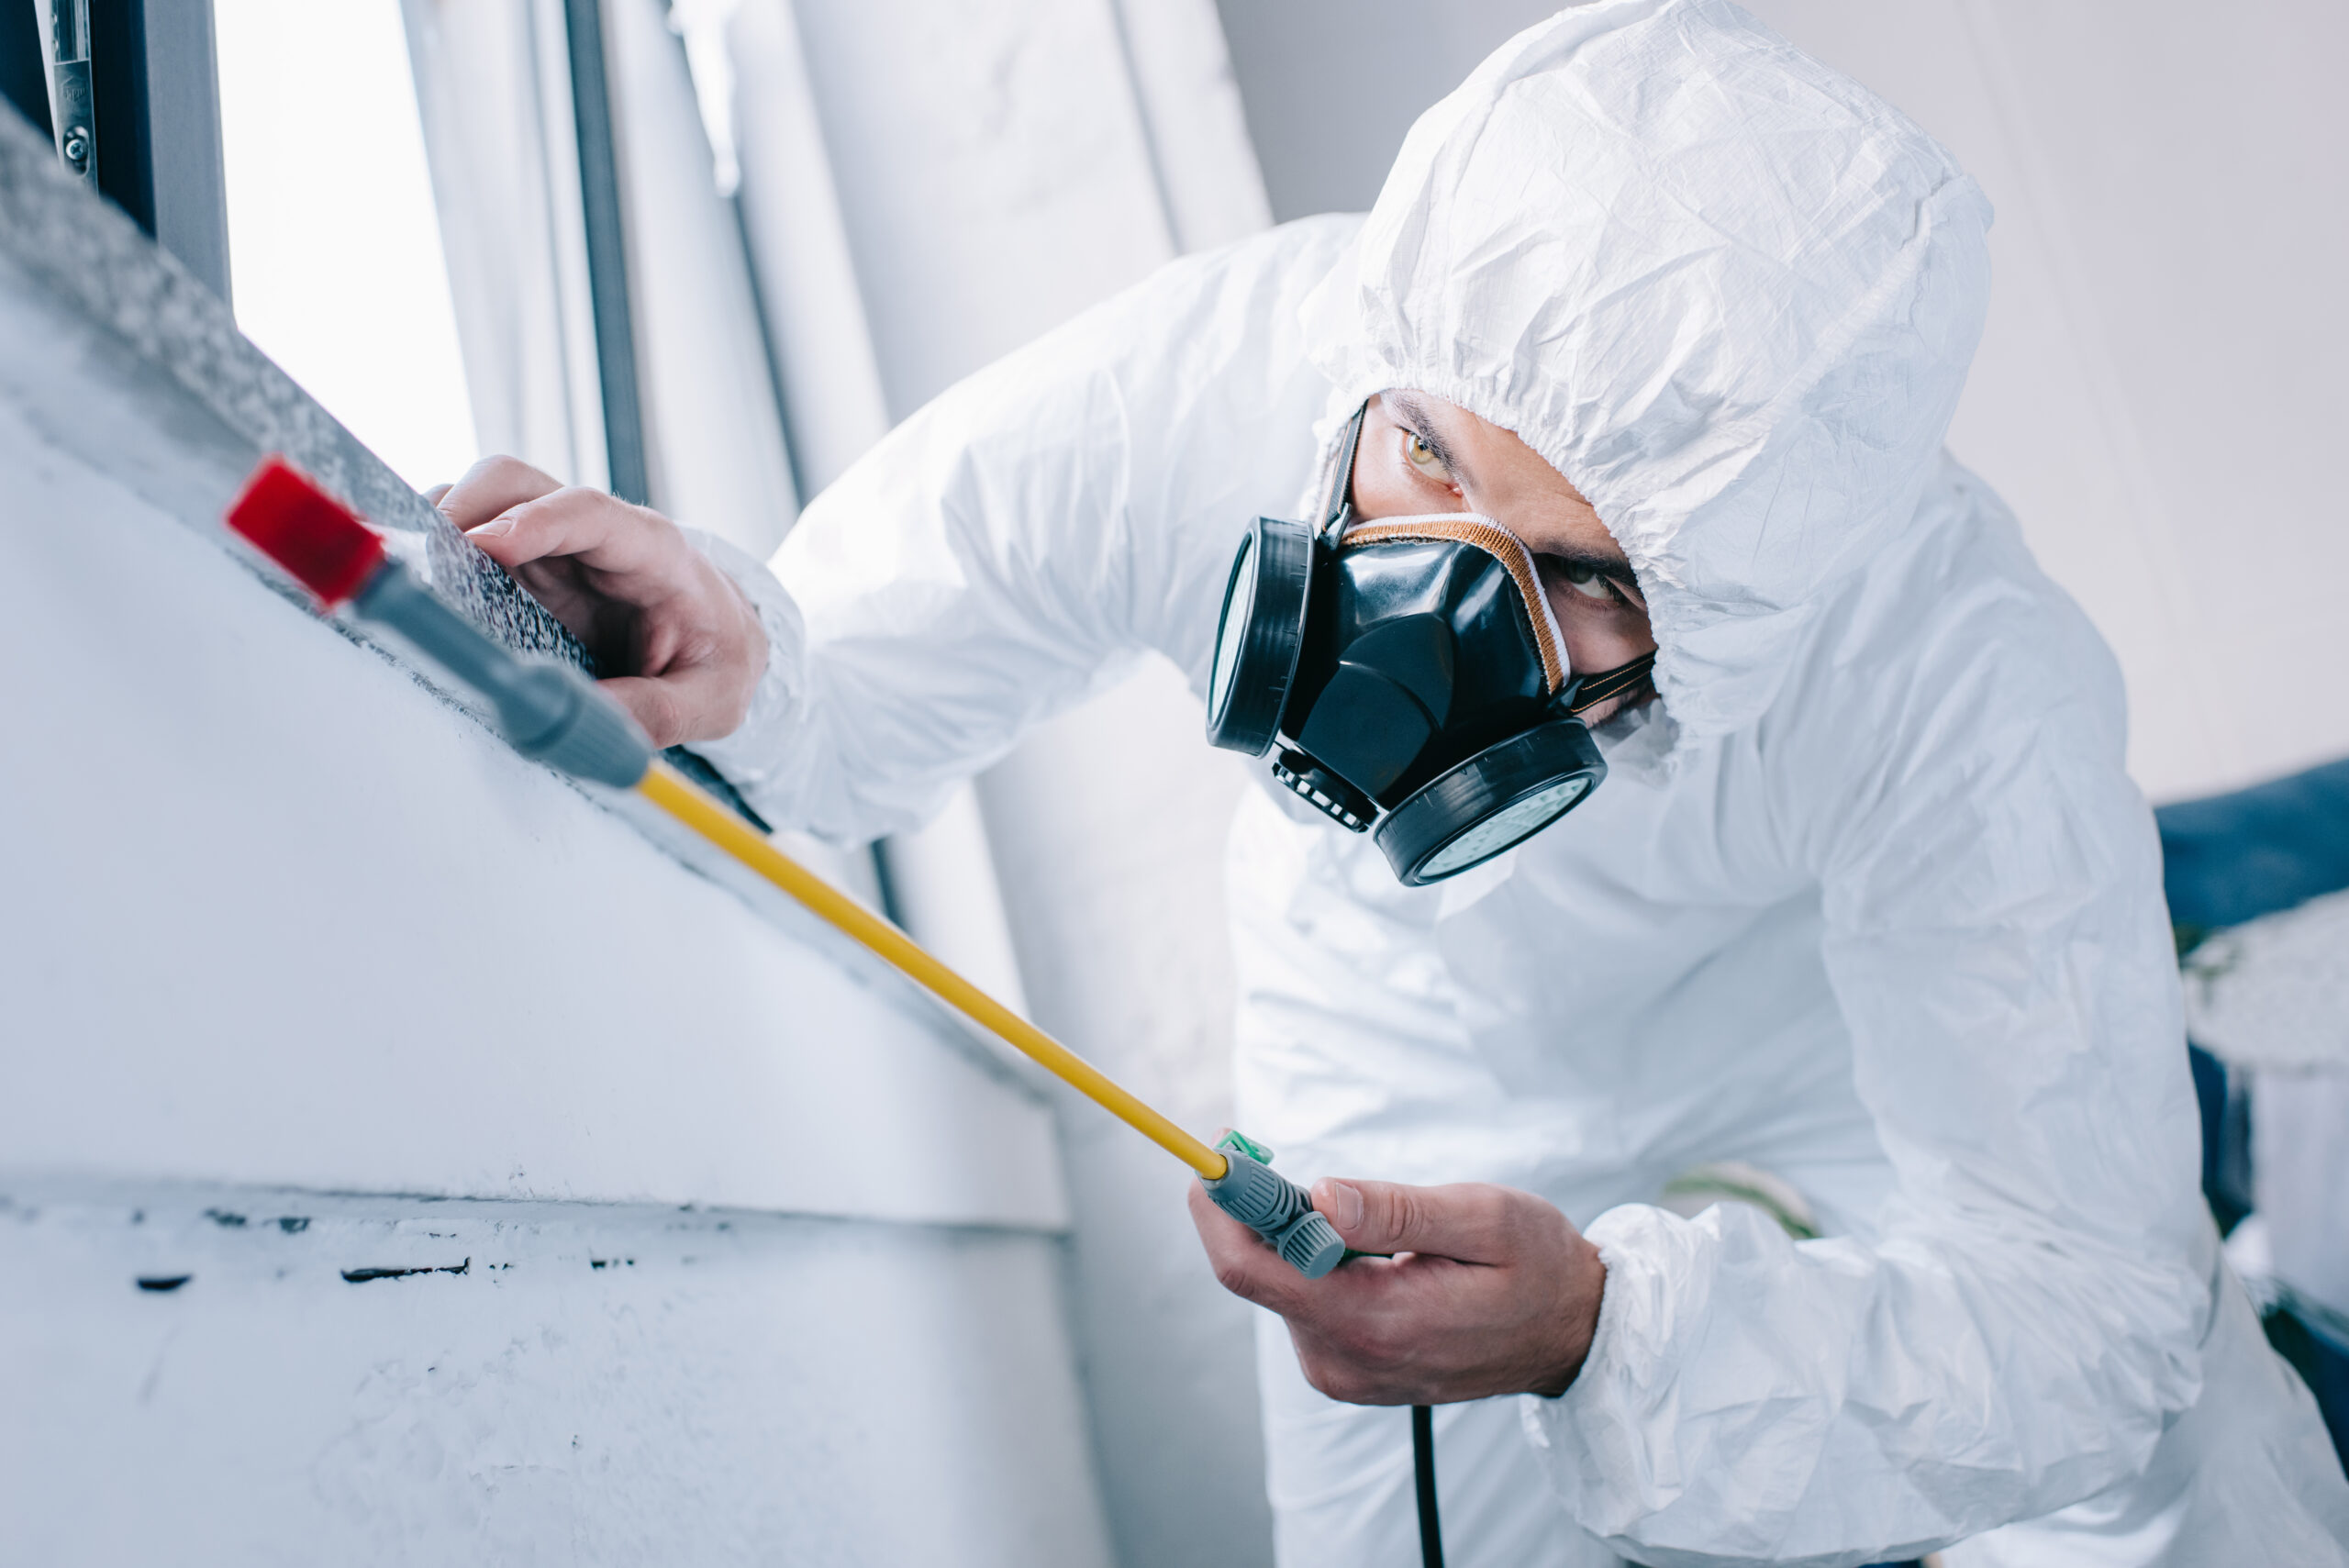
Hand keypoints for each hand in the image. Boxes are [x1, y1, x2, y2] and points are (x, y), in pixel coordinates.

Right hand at [430, 457, 767, 747]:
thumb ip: (656, 711)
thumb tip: (583, 720)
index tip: (485, 545)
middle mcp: (596, 534)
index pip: (590, 513)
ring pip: (480, 502)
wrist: (720, 643)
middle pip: (516, 483)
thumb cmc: (719, 658)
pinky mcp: (523, 568)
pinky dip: (437, 553)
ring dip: (439, 530)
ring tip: (413, 581)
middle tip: (422, 562)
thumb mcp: (713, 699)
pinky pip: (467, 538)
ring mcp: (553, 545)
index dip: (535, 521)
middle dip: (464, 509)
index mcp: (655, 552)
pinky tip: (422, 591)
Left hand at [1188, 1174, 1603, 1403]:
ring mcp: (1342, 1371)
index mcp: (1372, 1322)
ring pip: (1278, 1285)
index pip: (1249, 1269)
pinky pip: (1303, 1304)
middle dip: (1257, 1210)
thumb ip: (1397, 1211)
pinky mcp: (1346, 1367)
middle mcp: (1342, 1359)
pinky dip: (1312, 1262)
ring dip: (1293, 1235)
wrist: (1571, 1335)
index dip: (1220, 1205)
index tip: (1221, 1151)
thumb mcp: (1484, 1219)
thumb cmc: (1537, 1266)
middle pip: (1256, 1274)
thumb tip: (1317, 1195)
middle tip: (1272, 1156)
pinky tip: (1364, 1248)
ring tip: (1359, 1214)